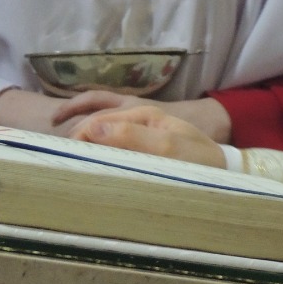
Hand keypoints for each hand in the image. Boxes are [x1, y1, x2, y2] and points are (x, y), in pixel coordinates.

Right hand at [69, 106, 226, 168]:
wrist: (225, 169)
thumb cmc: (199, 161)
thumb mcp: (168, 149)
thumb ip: (132, 138)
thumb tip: (93, 131)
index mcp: (143, 114)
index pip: (99, 120)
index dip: (79, 136)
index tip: (65, 156)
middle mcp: (140, 116)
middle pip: (97, 119)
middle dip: (75, 133)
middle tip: (57, 156)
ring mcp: (143, 129)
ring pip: (104, 126)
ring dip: (84, 134)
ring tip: (64, 151)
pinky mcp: (147, 143)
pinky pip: (115, 138)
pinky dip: (99, 144)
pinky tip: (91, 158)